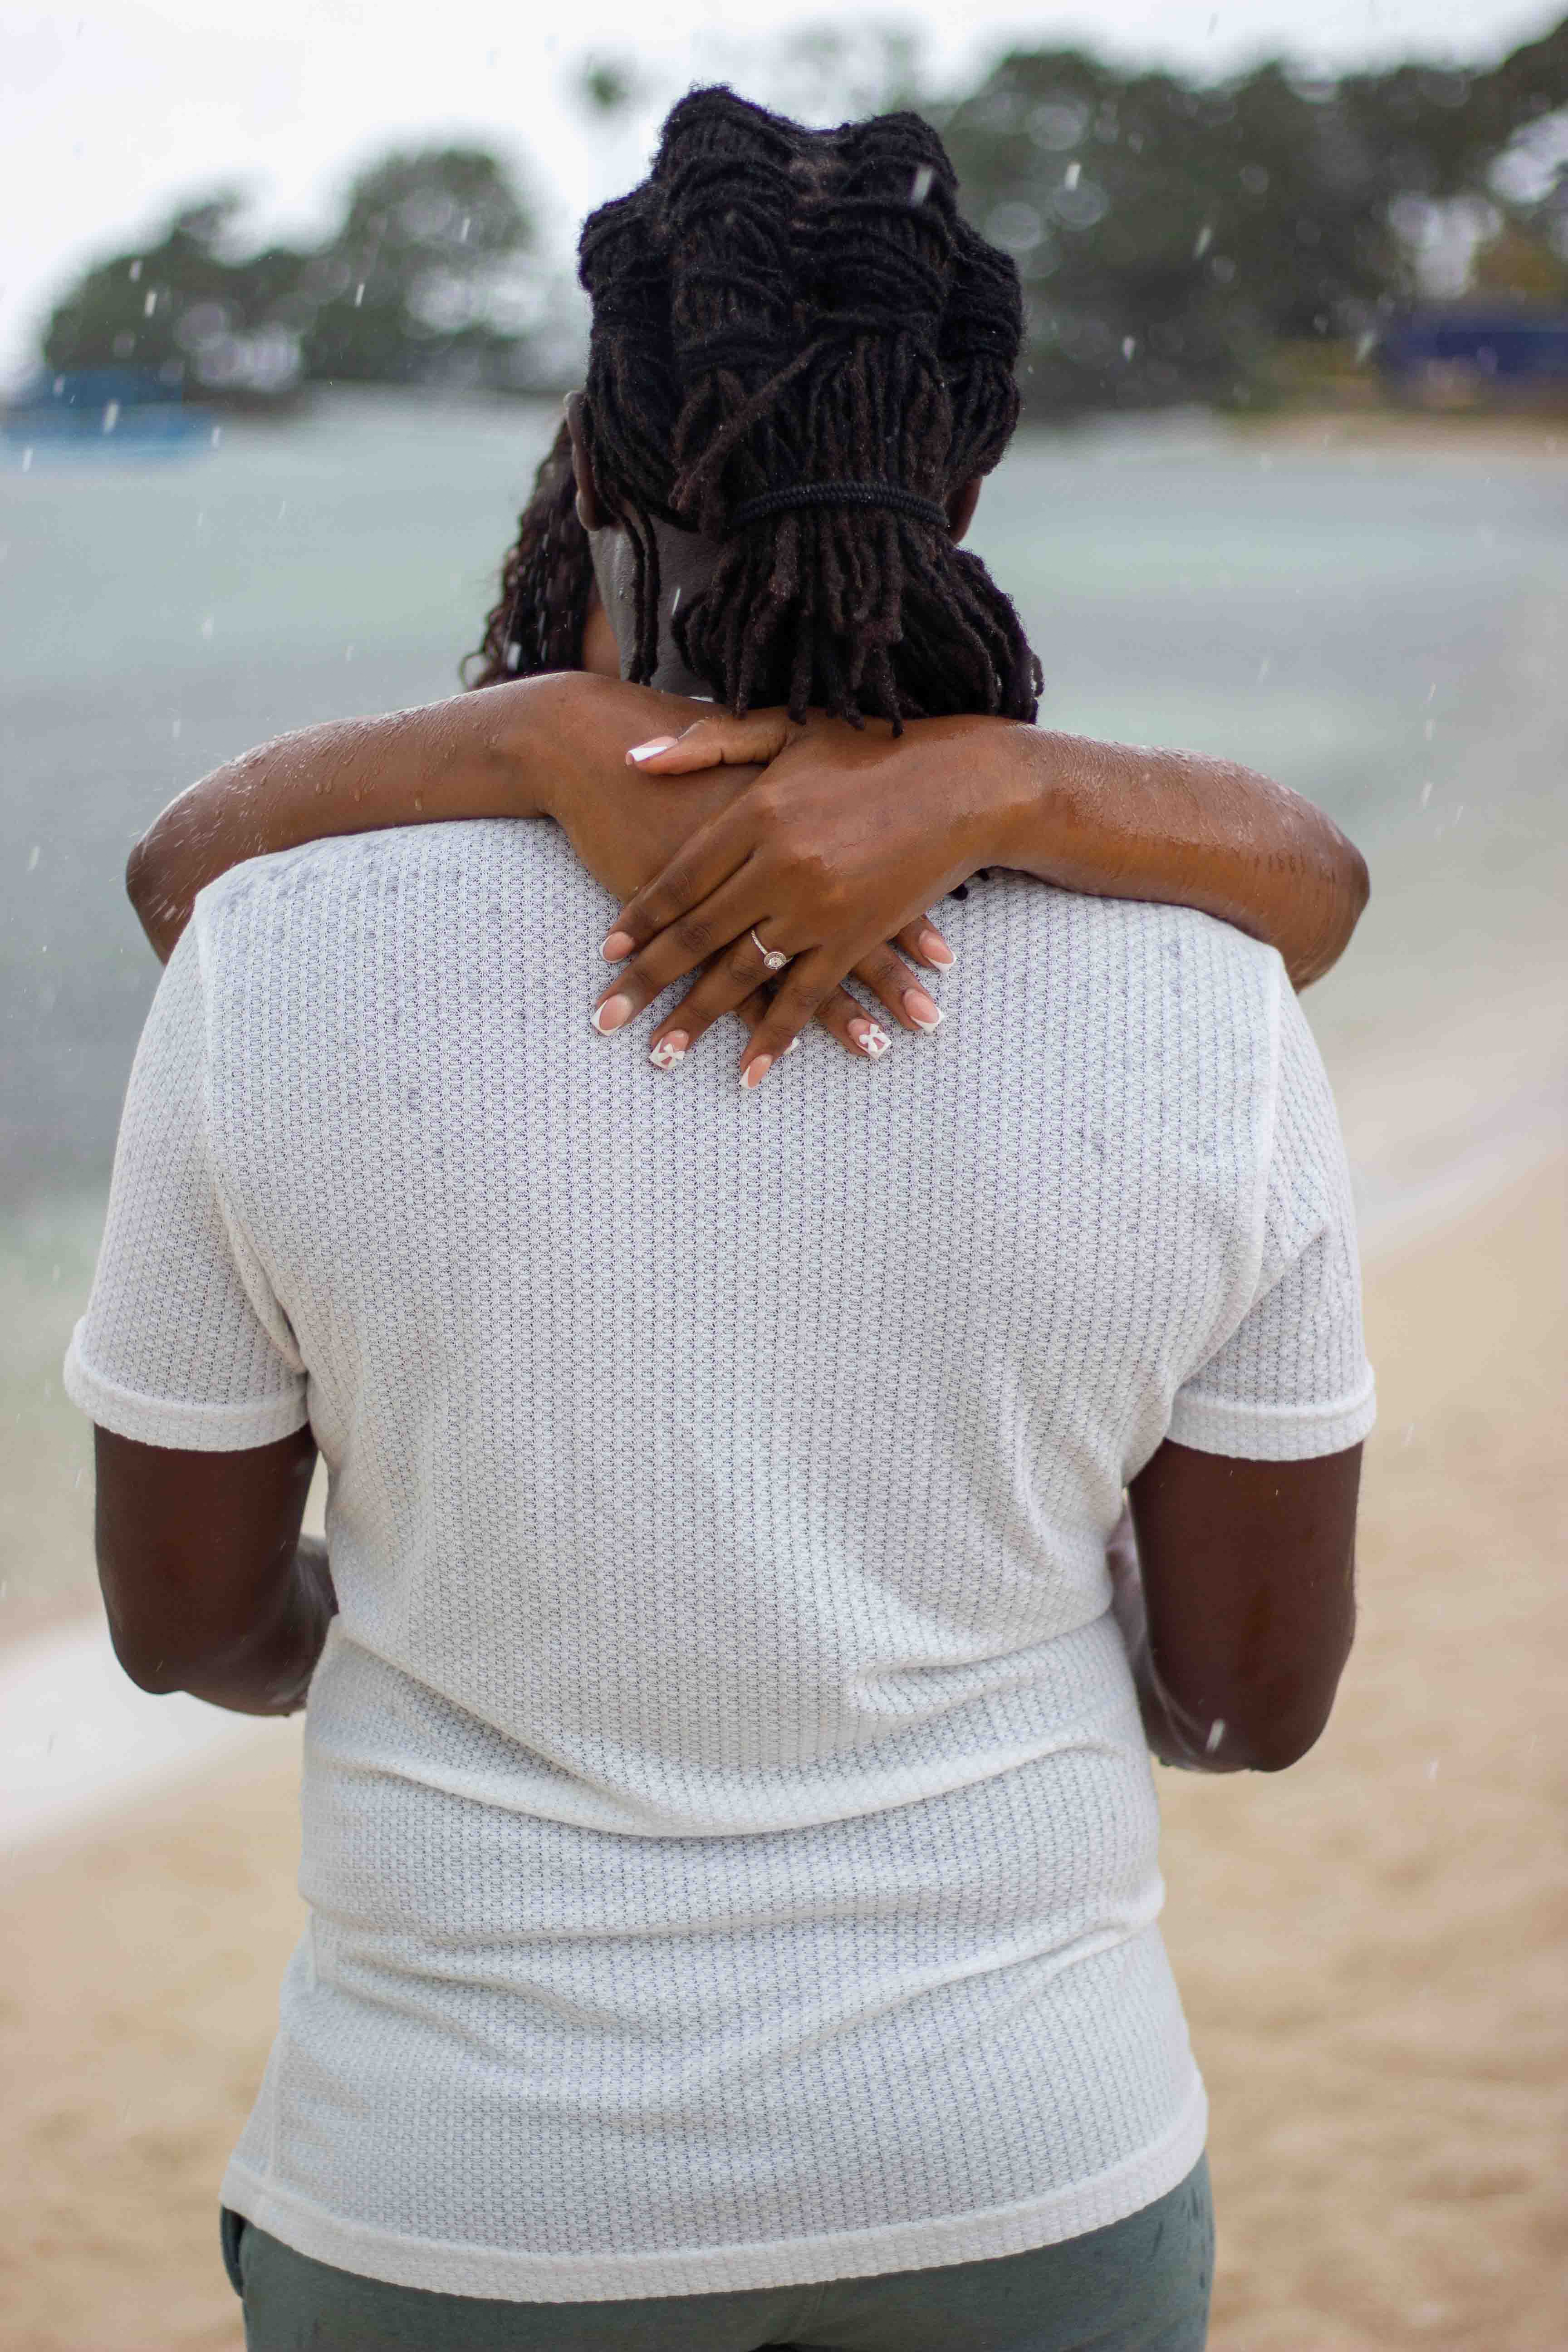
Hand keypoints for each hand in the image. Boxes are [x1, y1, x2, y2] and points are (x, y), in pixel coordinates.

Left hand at [590, 708, 1025, 1085]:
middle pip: (696, 934)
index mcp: (756, 812)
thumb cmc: (873, 749)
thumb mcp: (785, 731)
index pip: (679, 878)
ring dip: (696, 1019)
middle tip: (604, 1020)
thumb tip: (634, 758)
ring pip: (741, 975)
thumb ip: (709, 743)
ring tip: (659, 1055)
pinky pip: (806, 997)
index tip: (607, 955)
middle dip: (647, 982)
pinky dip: (775, 1037)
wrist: (967, 783)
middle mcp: (779, 865)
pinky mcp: (857, 938)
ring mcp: (818, 908)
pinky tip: (749, 1072)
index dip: (640, 919)